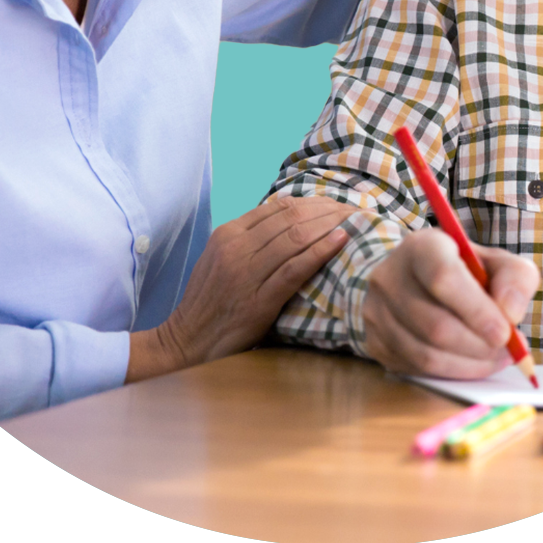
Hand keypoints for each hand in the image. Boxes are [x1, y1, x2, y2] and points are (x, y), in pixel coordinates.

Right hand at [127, 195, 355, 381]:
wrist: (187, 341)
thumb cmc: (210, 301)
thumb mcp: (221, 258)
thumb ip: (249, 238)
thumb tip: (288, 219)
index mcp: (228, 233)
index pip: (278, 207)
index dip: (313, 202)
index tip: (336, 204)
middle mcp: (236, 248)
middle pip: (291, 218)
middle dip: (327, 210)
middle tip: (354, 209)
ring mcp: (246, 273)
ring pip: (295, 237)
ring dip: (330, 225)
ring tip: (355, 222)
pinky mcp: (258, 301)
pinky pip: (294, 269)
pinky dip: (321, 252)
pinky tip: (341, 241)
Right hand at [360, 228, 540, 377]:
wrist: (417, 280)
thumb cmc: (464, 272)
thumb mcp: (495, 262)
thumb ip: (515, 279)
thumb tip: (510, 313)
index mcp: (421, 247)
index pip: (443, 278)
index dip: (477, 310)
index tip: (504, 332)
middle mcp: (389, 276)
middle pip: (436, 326)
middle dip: (478, 346)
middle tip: (505, 350)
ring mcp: (376, 311)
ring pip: (426, 354)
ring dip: (468, 365)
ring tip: (493, 357)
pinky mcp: (374, 341)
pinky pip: (416, 370)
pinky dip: (451, 373)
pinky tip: (469, 362)